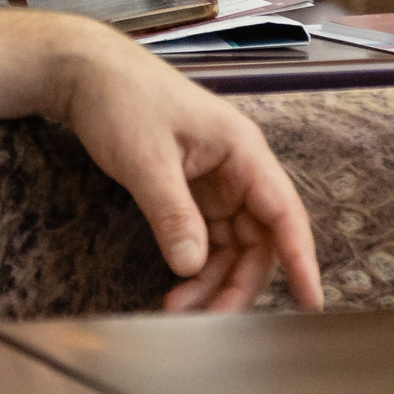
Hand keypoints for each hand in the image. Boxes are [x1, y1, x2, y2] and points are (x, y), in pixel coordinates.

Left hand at [52, 25, 322, 310]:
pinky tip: (176, 288)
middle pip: (258, 239)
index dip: (301, 258)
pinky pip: (205, 237)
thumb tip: (192, 267)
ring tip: (177, 312)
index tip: (310, 300)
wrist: (84, 72)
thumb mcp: (146, 159)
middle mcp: (237, 167)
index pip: (284, 212)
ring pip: (231, 245)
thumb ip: (172, 214)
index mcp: (242, 149)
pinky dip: (194, 265)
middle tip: (209, 322)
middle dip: (237, 283)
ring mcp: (214, 181)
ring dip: (212, 281)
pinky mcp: (191, 190)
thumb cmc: (121, 98)